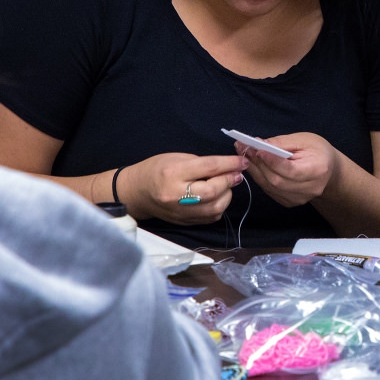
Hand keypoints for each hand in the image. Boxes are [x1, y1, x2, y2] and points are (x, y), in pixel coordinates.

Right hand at [120, 152, 247, 223]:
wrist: (136, 192)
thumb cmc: (157, 169)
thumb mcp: (177, 158)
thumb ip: (202, 164)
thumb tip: (228, 169)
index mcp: (173, 173)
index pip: (208, 167)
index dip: (229, 164)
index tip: (242, 161)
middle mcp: (176, 194)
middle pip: (213, 191)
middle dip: (229, 181)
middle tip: (237, 174)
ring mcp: (180, 211)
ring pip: (214, 208)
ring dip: (227, 196)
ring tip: (226, 185)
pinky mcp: (184, 222)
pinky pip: (210, 217)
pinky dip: (219, 206)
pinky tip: (217, 197)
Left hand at [238, 132, 339, 207]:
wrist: (329, 171)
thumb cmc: (318, 151)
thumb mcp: (304, 140)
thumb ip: (282, 143)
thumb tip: (260, 144)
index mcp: (317, 171)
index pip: (291, 170)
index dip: (272, 162)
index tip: (257, 149)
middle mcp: (309, 189)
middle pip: (277, 180)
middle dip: (258, 164)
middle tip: (244, 148)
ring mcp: (299, 199)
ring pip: (270, 187)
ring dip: (255, 170)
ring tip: (244, 154)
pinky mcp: (290, 202)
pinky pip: (270, 191)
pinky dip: (259, 178)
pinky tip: (253, 165)